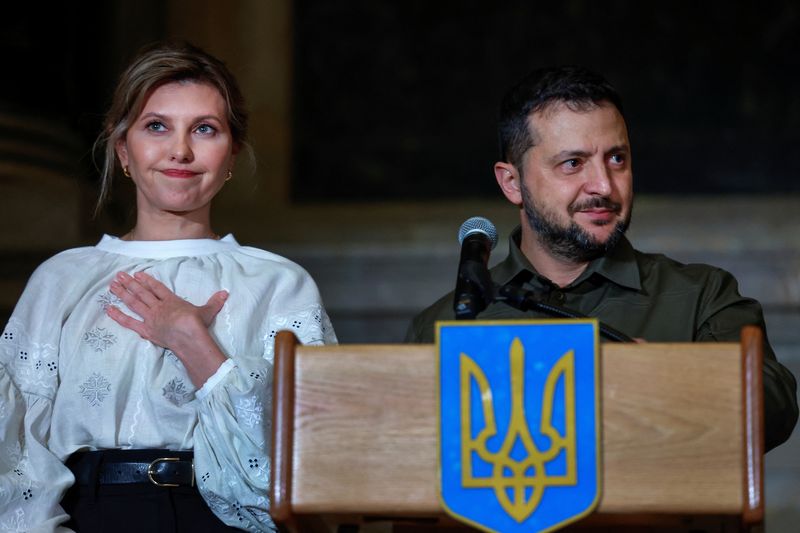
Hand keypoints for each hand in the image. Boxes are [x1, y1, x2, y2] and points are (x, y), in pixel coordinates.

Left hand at [107, 271, 227, 350]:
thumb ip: (214, 302)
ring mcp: (150, 318)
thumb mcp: (207, 311)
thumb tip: (225, 293)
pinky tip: (108, 308)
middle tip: (119, 275)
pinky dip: (118, 316)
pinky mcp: (146, 330)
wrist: (189, 336)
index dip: (147, 280)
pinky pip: (129, 322)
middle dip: (130, 283)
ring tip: (112, 285)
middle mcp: (158, 307)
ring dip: (122, 293)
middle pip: (142, 293)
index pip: (157, 288)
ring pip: (134, 303)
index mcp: (172, 301)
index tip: (138, 274)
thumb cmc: (198, 324)